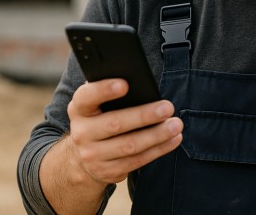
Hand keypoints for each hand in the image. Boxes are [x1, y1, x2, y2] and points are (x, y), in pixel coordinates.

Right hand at [66, 79, 182, 184]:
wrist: (83, 157)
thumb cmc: (100, 119)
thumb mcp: (96, 104)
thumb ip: (111, 94)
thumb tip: (142, 84)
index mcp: (79, 109)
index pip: (87, 97)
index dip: (104, 90)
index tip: (125, 84)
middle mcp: (82, 133)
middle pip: (115, 124)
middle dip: (144, 116)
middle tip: (167, 107)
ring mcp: (93, 156)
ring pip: (130, 146)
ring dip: (157, 135)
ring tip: (176, 125)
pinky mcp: (108, 171)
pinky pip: (137, 160)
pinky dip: (159, 149)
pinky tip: (173, 139)